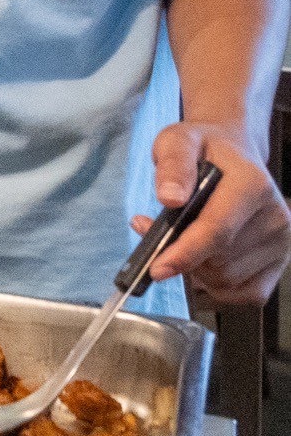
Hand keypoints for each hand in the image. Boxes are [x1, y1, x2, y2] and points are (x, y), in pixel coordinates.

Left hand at [136, 124, 289, 303]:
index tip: (156, 268)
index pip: (217, 230)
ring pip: (227, 280)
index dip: (184, 253)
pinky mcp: (280, 262)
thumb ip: (172, 165)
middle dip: (182, 256)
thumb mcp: (178, 141)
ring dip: (197, 271)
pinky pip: (246, 294)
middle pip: (219, 261)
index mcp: (252, 185)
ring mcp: (282, 242)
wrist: (233, 154)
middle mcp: (276, 217)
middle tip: (160, 235)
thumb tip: (170, 198)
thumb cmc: (203, 149)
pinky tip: (201, 265)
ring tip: (182, 242)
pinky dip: (218, 288)